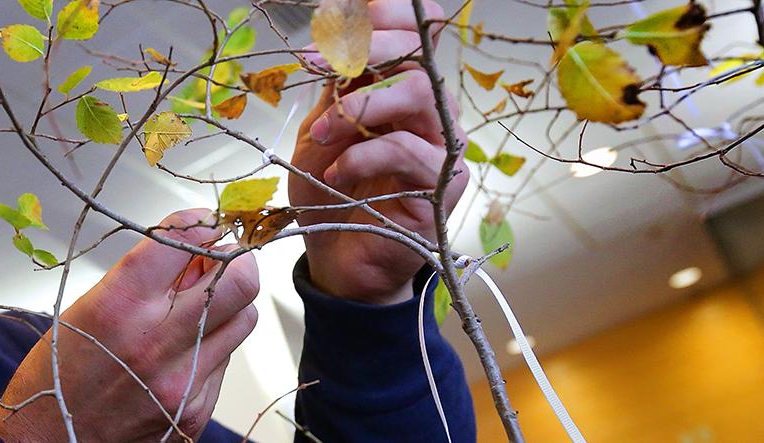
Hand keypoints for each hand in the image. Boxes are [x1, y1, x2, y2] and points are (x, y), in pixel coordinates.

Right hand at [0, 209, 259, 440]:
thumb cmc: (55, 377)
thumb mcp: (85, 309)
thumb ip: (142, 279)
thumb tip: (192, 251)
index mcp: (121, 304)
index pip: (188, 241)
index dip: (203, 224)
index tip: (203, 224)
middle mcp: (156, 341)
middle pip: (240, 281)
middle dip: (236, 261)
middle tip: (218, 261)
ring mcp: (182, 380)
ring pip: (243, 320)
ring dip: (228, 305)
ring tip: (196, 309)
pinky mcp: (195, 411)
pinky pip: (225, 362)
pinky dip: (211, 347)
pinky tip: (180, 352)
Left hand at [289, 0, 467, 303]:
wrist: (339, 259)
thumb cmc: (330, 195)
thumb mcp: (319, 133)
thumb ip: (334, 92)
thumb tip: (333, 43)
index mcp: (401, 90)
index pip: (417, 33)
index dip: (386, 15)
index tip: (338, 17)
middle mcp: (431, 111)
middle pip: (421, 55)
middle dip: (370, 47)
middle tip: (320, 60)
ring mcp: (443, 146)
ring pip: (419, 94)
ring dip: (360, 106)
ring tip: (321, 133)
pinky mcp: (444, 184)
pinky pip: (406, 151)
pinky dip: (360, 157)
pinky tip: (333, 175)